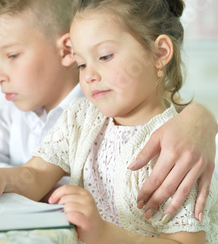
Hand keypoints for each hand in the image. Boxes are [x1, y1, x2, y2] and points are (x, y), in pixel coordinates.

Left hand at [49, 185, 106, 242]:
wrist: (99, 232)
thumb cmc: (84, 218)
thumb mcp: (78, 204)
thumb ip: (69, 198)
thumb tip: (51, 200)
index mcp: (84, 193)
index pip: (65, 188)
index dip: (55, 194)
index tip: (51, 201)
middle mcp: (87, 199)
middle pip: (64, 198)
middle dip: (60, 207)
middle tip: (64, 214)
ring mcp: (89, 209)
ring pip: (67, 207)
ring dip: (64, 214)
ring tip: (70, 218)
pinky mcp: (87, 220)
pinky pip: (70, 215)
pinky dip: (68, 219)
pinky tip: (72, 222)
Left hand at [129, 102, 216, 220]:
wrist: (201, 119)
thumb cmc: (176, 127)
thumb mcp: (157, 135)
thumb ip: (145, 153)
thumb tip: (131, 168)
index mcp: (171, 152)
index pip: (156, 177)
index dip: (146, 191)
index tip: (139, 201)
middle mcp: (186, 160)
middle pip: (169, 187)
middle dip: (156, 202)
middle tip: (147, 213)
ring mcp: (199, 166)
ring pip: (185, 191)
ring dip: (174, 207)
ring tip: (164, 219)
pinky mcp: (209, 169)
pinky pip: (204, 189)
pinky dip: (200, 204)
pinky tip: (196, 217)